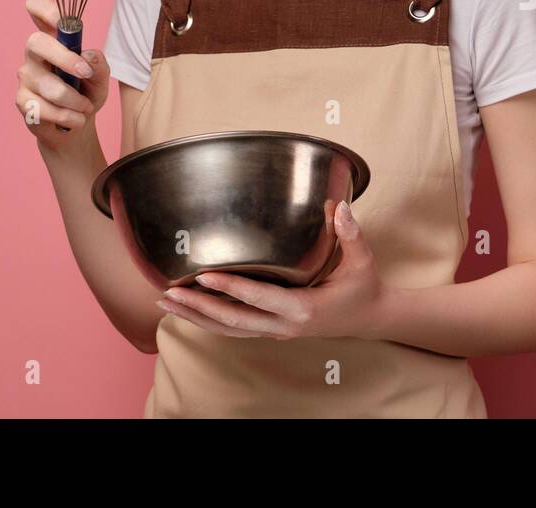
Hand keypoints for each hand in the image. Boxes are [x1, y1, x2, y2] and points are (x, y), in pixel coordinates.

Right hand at [15, 0, 110, 148]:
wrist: (77, 125)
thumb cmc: (87, 93)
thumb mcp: (100, 78)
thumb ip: (99, 64)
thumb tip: (87, 57)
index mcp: (55, 39)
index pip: (37, 9)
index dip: (44, 8)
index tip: (60, 20)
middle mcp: (36, 53)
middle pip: (36, 42)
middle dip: (65, 59)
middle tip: (85, 74)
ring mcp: (26, 76)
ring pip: (50, 85)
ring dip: (76, 100)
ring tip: (86, 107)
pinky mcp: (22, 100)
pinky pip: (45, 108)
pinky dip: (68, 116)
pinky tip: (75, 119)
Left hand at [156, 200, 386, 340]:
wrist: (369, 318)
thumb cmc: (363, 287)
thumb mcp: (361, 261)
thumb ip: (350, 233)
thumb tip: (340, 206)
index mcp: (303, 308)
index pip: (258, 299)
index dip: (230, 288)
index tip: (203, 276)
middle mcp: (284, 324)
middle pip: (232, 321)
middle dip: (198, 307)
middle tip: (168, 292)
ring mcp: (277, 330)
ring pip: (228, 330)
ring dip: (196, 317)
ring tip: (167, 303)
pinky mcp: (273, 329)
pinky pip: (235, 329)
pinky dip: (209, 321)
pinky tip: (190, 310)